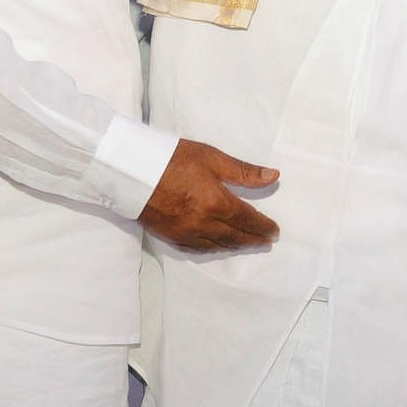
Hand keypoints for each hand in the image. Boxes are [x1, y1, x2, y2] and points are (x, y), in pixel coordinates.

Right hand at [140, 138, 279, 250]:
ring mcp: (186, 232)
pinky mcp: (171, 236)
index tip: (274, 230)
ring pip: (217, 245)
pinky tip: (218, 246)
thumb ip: (243, 171)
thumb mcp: (211, 157)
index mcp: (216, 202)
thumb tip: (273, 176)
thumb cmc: (172, 158)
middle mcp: (203, 223)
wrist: (131, 170)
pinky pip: (198, 248)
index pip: (247, 220)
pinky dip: (213, 248)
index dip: (263, 226)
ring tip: (247, 244)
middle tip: (266, 241)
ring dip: (235, 246)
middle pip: (235, 236)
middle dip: (253, 239)